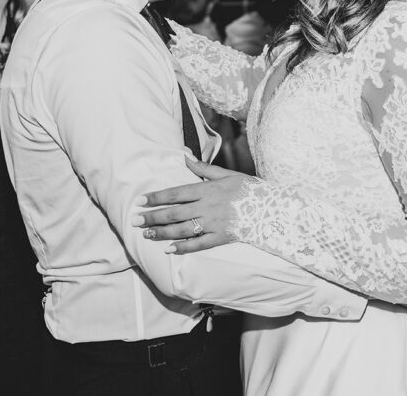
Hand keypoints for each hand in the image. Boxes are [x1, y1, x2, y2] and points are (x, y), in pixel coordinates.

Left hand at [133, 155, 252, 253]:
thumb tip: (185, 157)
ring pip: (183, 229)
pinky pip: (199, 244)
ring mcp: (213, 224)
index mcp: (207, 190)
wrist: (270, 207)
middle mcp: (207, 207)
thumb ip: (204, 169)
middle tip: (136, 220)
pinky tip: (170, 249)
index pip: (176, 193)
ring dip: (163, 233)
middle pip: (175, 213)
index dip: (157, 197)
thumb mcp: (227, 174)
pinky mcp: (220, 238)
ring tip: (147, 235)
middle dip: (153, 217)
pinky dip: (184, 247)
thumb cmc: (248, 188)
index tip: (141, 201)